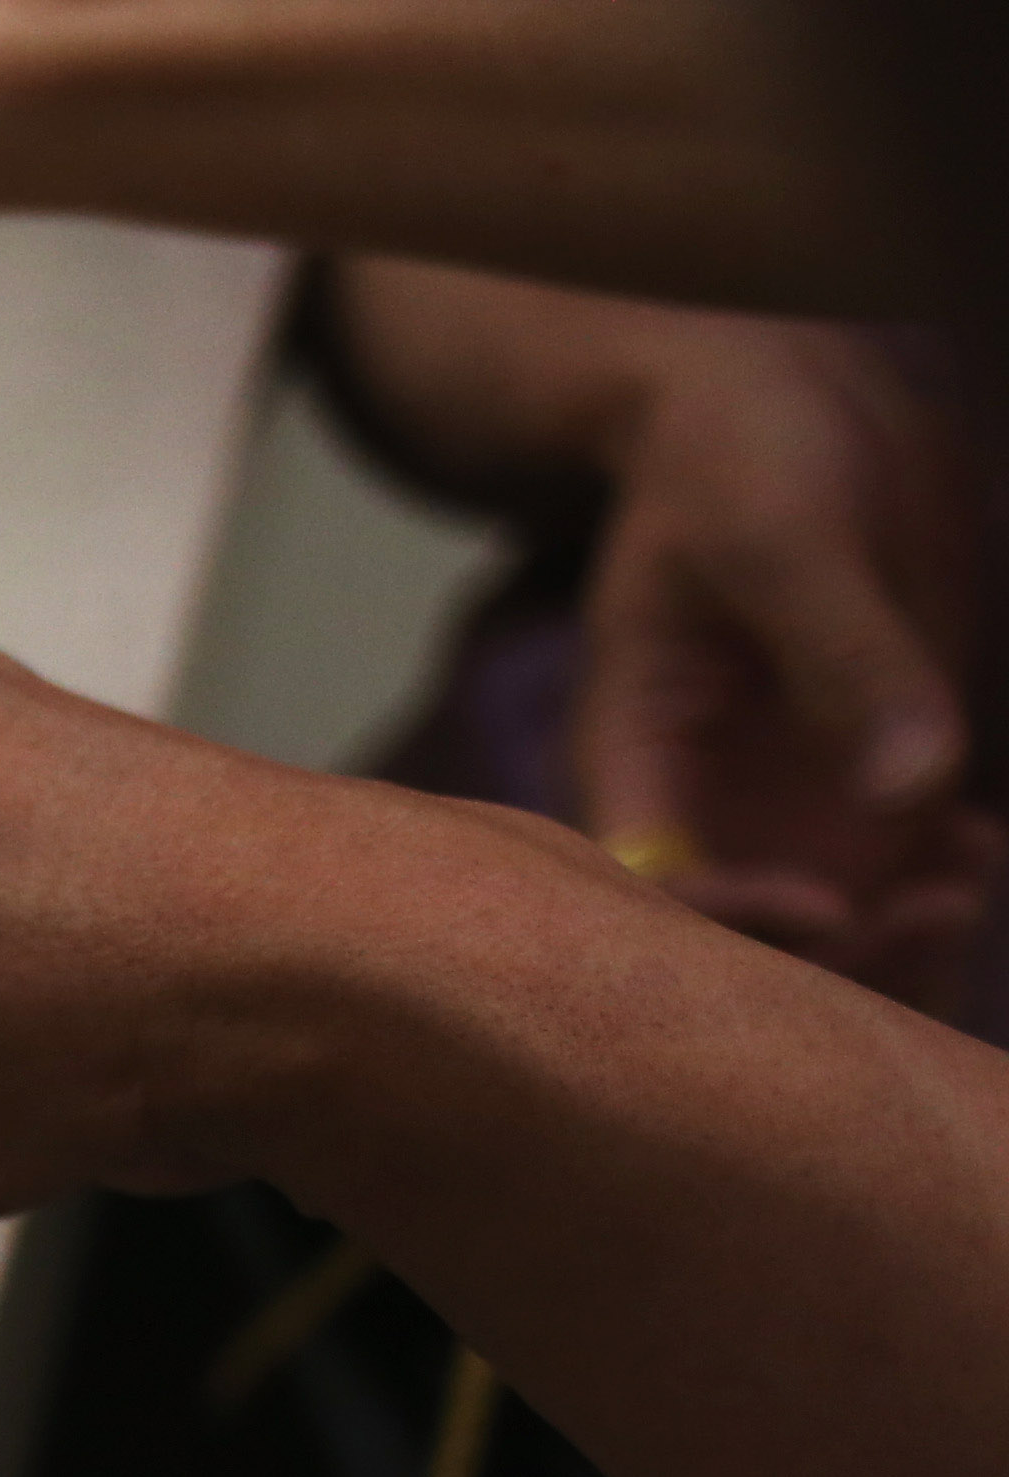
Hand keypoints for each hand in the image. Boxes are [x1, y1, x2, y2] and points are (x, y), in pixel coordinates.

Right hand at [323, 264, 990, 1007]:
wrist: (794, 398)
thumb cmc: (744, 448)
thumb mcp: (784, 532)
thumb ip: (848, 657)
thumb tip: (913, 791)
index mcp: (635, 752)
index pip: (653, 884)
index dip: (732, 919)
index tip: (833, 904)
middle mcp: (702, 797)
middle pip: (742, 934)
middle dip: (840, 946)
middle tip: (941, 903)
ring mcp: (781, 793)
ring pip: (833, 914)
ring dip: (905, 924)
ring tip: (975, 870)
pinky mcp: (857, 772)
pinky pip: (897, 864)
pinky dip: (943, 875)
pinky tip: (984, 848)